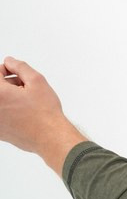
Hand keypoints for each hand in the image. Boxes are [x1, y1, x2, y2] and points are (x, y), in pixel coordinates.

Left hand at [0, 56, 86, 173]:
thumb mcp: (36, 80)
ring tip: (26, 100)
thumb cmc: (45, 112)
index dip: (6, 69)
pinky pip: (2, 115)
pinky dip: (9, 110)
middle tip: (24, 86)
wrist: (49, 137)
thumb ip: (20, 67)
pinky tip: (23, 112)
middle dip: (7, 83)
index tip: (15, 72)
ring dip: (8, 96)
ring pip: (0, 101)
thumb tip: (10, 61)